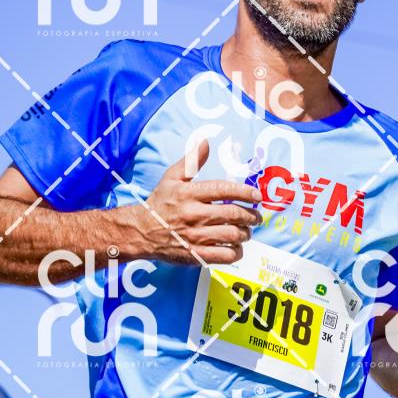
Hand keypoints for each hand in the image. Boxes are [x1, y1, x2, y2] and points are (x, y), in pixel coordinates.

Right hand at [137, 138, 263, 264]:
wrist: (140, 232)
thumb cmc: (159, 203)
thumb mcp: (171, 178)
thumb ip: (191, 161)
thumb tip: (206, 142)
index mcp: (189, 194)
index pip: (223, 190)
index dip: (244, 192)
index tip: (257, 196)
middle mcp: (193, 214)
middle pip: (233, 214)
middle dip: (251, 215)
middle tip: (256, 216)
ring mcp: (194, 236)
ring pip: (232, 235)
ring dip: (246, 233)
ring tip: (247, 231)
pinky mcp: (195, 255)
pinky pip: (224, 255)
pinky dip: (236, 252)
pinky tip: (237, 247)